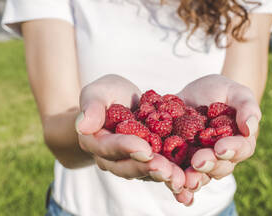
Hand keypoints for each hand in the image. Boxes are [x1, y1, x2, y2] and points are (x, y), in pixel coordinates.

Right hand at [75, 75, 185, 198]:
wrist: (125, 101)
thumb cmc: (109, 93)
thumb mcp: (99, 92)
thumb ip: (91, 106)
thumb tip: (82, 125)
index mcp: (96, 141)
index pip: (108, 147)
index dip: (125, 148)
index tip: (143, 147)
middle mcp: (111, 158)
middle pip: (127, 167)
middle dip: (146, 168)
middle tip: (164, 169)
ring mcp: (130, 162)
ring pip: (145, 173)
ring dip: (162, 176)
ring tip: (179, 178)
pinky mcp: (149, 162)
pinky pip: (160, 170)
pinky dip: (174, 175)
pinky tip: (189, 180)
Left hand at [174, 74, 261, 204]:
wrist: (195, 93)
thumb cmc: (221, 91)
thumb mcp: (235, 92)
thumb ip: (246, 106)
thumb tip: (251, 126)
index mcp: (238, 141)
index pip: (241, 149)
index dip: (232, 150)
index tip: (221, 147)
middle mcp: (221, 155)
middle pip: (220, 167)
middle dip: (210, 165)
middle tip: (198, 161)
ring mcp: (200, 158)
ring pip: (201, 175)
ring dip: (193, 179)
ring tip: (185, 179)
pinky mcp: (180, 159)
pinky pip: (180, 173)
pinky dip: (179, 184)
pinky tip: (175, 188)